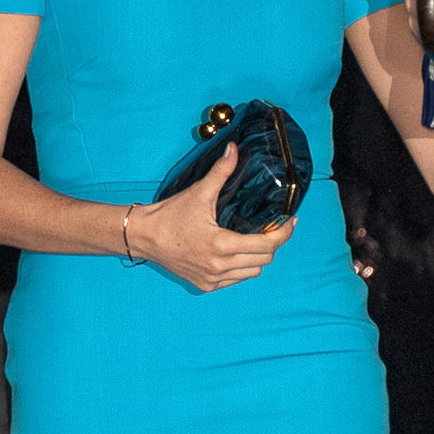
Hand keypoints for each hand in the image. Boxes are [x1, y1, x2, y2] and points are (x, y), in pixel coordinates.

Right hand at [123, 143, 295, 291]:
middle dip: (273, 243)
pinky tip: (238, 251)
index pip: (266, 246)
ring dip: (258, 257)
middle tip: (275, 226)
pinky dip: (242, 267)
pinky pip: (235, 280)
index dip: (283, 233)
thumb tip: (234, 148)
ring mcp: (211, 279)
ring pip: (251, 272)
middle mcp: (219, 267)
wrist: (143, 237)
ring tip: (257, 237)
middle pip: (264, 260)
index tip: (291, 221)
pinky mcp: (204, 285)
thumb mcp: (200, 192)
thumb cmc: (170, 215)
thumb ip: (221, 171)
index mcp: (221, 246)